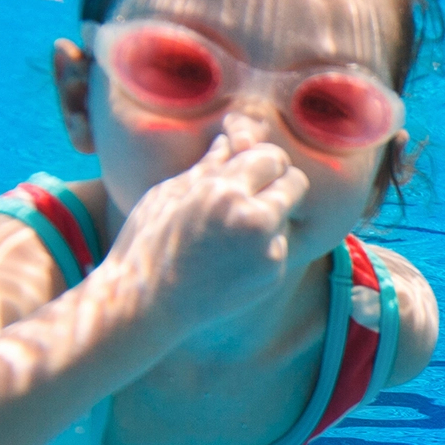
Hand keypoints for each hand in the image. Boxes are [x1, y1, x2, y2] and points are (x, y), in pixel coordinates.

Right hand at [107, 121, 308, 330]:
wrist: (147, 305)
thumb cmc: (148, 244)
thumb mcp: (168, 194)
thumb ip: (209, 165)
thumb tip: (229, 138)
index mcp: (224, 193)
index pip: (272, 157)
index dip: (261, 160)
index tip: (249, 166)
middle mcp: (254, 221)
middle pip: (297, 183)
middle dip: (279, 182)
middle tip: (255, 191)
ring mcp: (268, 252)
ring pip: (288, 217)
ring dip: (270, 216)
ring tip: (231, 231)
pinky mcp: (273, 276)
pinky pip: (279, 245)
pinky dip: (263, 245)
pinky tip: (231, 256)